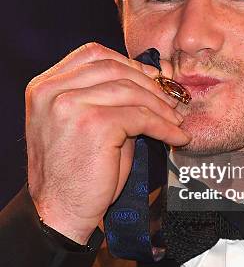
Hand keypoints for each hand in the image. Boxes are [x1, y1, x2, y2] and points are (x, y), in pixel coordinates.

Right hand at [25, 42, 190, 243]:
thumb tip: (150, 80)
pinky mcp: (94, 124)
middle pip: (114, 67)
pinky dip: (164, 126)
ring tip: (176, 120)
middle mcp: (52, 90)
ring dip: (161, 106)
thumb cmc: (75, 172)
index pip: (93, 54)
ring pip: (131, 91)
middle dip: (149, 83)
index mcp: (45, 86)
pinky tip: (175, 137)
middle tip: (171, 100)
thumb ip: (107, 98)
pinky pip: (141, 117)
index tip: (152, 77)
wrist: (60, 212)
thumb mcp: (83, 124)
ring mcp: (71, 104)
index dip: (128, 63)